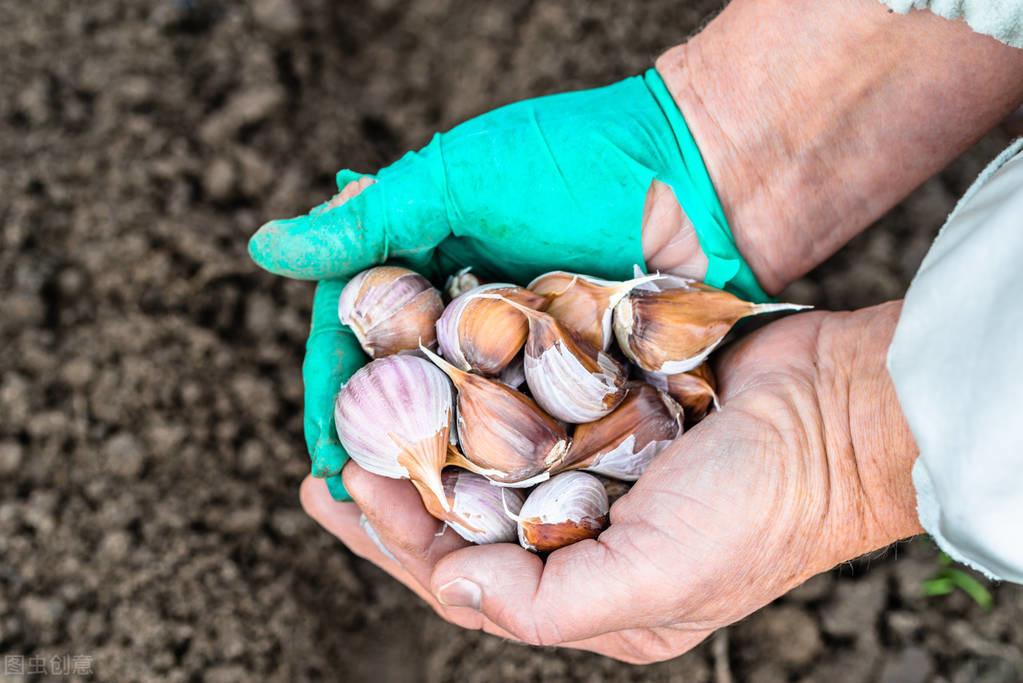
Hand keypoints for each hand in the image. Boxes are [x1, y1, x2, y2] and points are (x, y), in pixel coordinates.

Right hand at [249, 67, 747, 496]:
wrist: (706, 173)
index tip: (325, 454)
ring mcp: (522, 351)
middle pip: (404, 394)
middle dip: (380, 448)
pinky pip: (527, 431)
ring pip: (463, 423)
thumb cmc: (575, 160)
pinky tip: (490, 504)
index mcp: (422, 265)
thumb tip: (267, 247)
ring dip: (438, 469)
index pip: (354, 339)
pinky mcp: (574, 377)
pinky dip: (504, 466)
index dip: (334, 397)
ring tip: (417, 521)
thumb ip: (369, 222)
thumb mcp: (458, 180)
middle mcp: (465, 315)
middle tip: (358, 506)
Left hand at [300, 303, 921, 662]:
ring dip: (431, 435)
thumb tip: (448, 587)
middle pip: (463, 518)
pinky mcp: (608, 405)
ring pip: (488, 457)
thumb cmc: (761, 508)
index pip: (465, 577)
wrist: (838, 414)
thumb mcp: (656, 585)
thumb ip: (544, 602)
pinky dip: (482, 386)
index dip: (395, 539)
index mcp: (590, 590)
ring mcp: (595, 463)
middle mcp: (584, 531)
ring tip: (367, 411)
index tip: (339, 490)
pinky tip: (441, 365)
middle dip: (392, 494)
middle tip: (327, 460)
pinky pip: (528, 401)